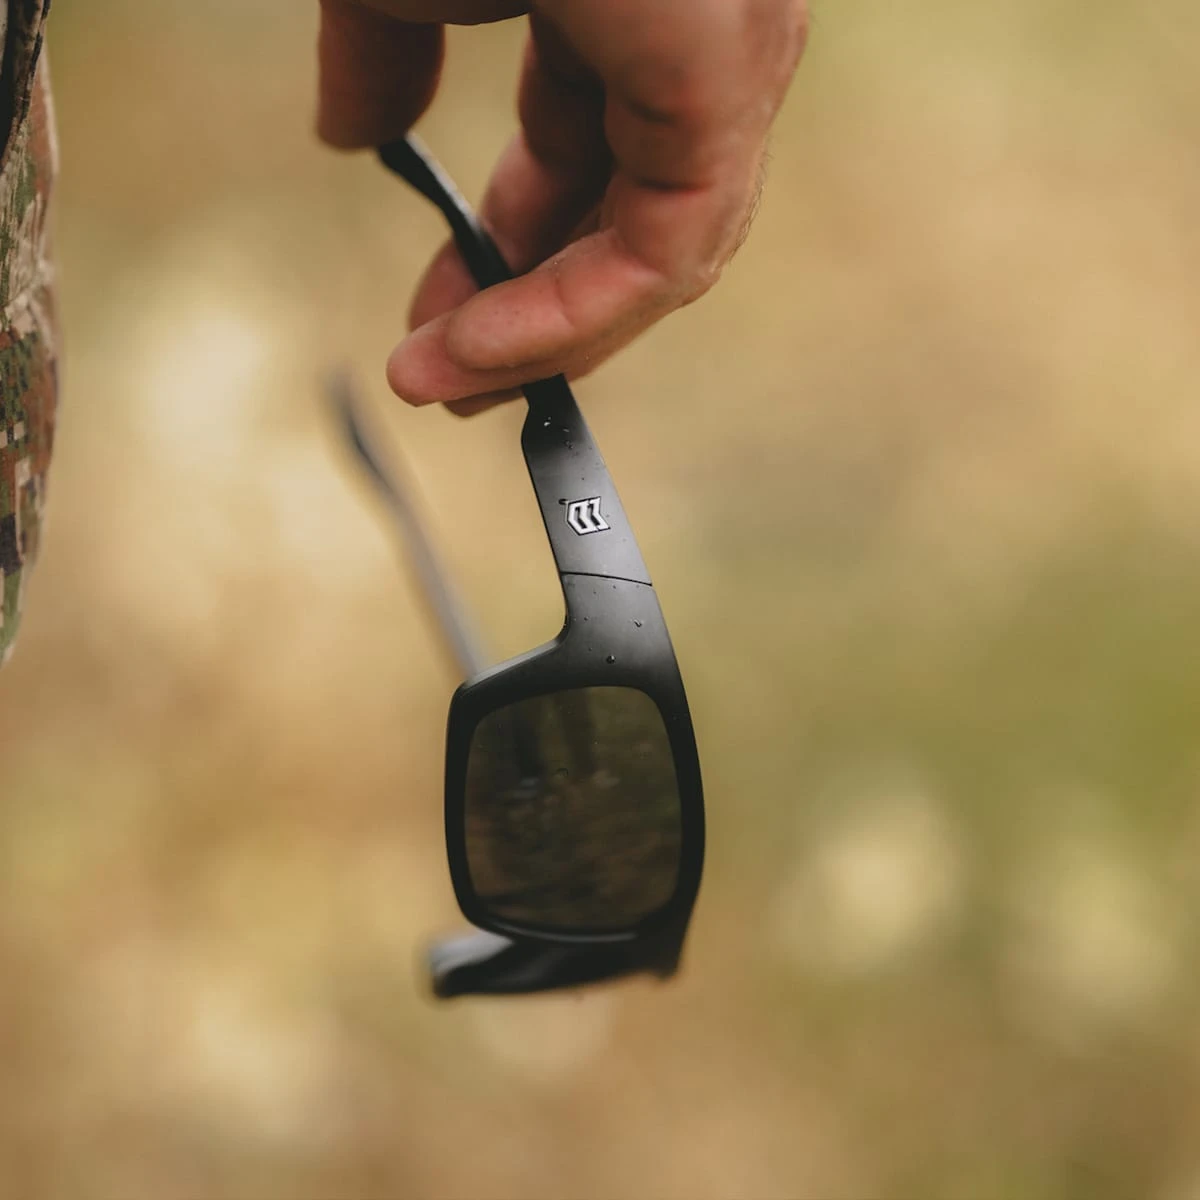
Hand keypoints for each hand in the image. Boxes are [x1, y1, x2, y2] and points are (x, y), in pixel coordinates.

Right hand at [318, 0, 807, 414]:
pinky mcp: (723, 82)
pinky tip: (479, 351)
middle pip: (623, 227)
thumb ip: (386, 55)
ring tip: (449, 384)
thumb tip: (353, 135)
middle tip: (445, 372)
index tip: (431, 314)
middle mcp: (695, 54)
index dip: (504, 253)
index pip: (583, 170)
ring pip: (656, 259)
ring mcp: (721, 68)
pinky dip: (570, 313)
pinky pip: (661, 251)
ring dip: (546, 335)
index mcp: (631, 17)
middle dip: (526, 310)